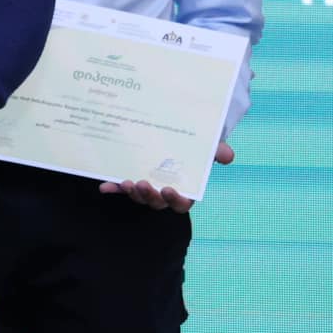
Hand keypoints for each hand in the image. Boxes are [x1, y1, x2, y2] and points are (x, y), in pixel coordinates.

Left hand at [99, 140, 233, 213]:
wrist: (172, 129)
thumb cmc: (195, 142)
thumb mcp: (208, 143)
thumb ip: (217, 149)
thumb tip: (228, 156)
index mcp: (184, 188)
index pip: (182, 203)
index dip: (175, 201)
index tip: (168, 189)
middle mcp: (163, 190)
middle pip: (156, 203)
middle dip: (149, 196)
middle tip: (142, 184)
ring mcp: (146, 185)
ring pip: (139, 197)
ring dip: (131, 193)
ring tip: (126, 182)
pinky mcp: (130, 178)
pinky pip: (120, 186)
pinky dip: (112, 187)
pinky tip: (105, 186)